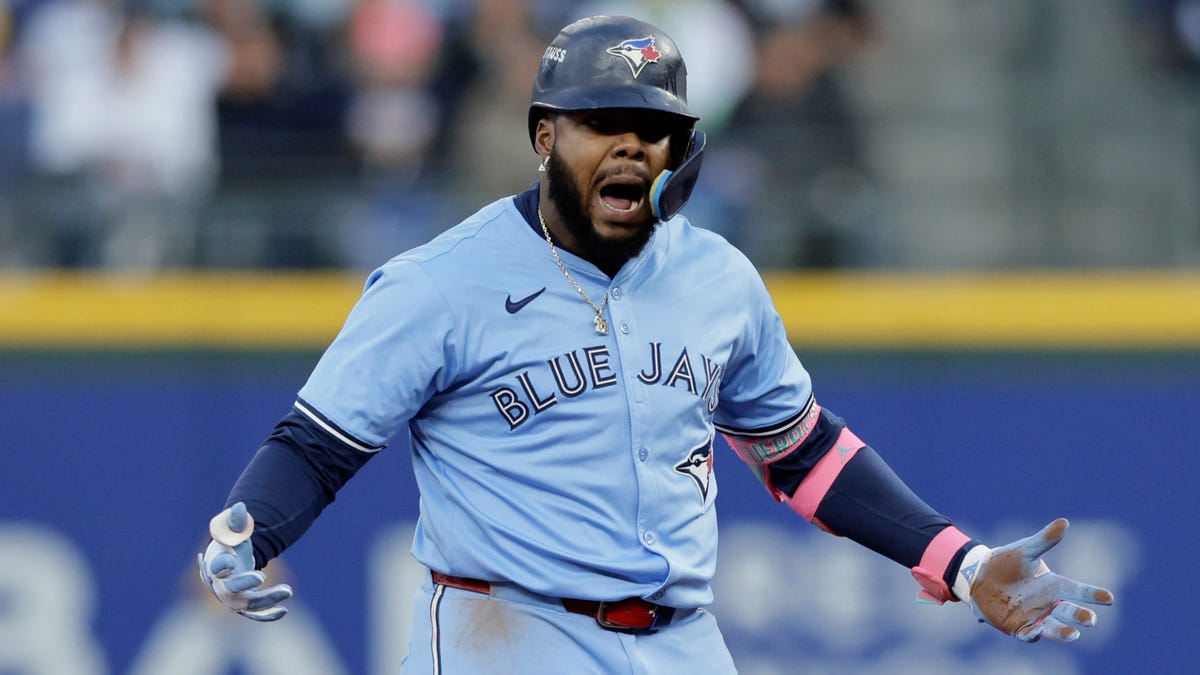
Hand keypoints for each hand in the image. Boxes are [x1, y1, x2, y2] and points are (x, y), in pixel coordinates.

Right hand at [197, 502, 292, 620]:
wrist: (231, 563)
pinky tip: (283, 612)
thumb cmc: (232, 546)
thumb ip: (237, 522)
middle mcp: (221, 586)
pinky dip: (267, 615)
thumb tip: (240, 506)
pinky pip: (255, 614)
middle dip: (245, 583)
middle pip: (232, 588)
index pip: (216, 567)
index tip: (232, 561)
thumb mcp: (235, 532)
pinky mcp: (244, 607)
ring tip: (289, 590)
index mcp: (215, 566)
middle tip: (263, 576)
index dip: (221, 564)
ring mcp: (232, 598)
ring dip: (267, 599)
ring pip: (248, 604)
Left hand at [959, 518, 1113, 641]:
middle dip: (1081, 617)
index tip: (1109, 598)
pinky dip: (1033, 634)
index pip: (1078, 591)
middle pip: (1069, 612)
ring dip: (1063, 632)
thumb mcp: (1024, 550)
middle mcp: (1048, 604)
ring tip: (1073, 634)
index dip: (1092, 594)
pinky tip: (1036, 631)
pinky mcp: (1017, 627)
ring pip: (1053, 628)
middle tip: (1090, 620)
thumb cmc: (1005, 562)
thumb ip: (1044, 540)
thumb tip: (1064, 522)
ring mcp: (1034, 617)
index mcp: (1054, 585)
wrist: (978, 576)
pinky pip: (1028, 634)